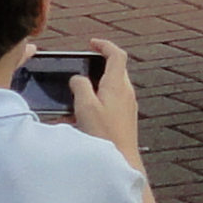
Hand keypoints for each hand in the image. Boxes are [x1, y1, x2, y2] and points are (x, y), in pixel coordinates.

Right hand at [62, 40, 140, 172]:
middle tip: (82, 66)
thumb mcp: (85, 106)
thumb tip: (78, 78)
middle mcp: (126, 92)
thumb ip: (80, 87)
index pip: (117, 55)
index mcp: (118, 84)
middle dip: (98, 65)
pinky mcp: (125, 117)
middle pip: (115, 69)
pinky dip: (97, 101)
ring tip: (75, 95)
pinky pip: (110, 102)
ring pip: (111, 86)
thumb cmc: (104, 133)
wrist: (121, 158)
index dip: (105, 45)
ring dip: (95, 85)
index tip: (92, 43)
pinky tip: (81, 115)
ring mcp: (128, 104)